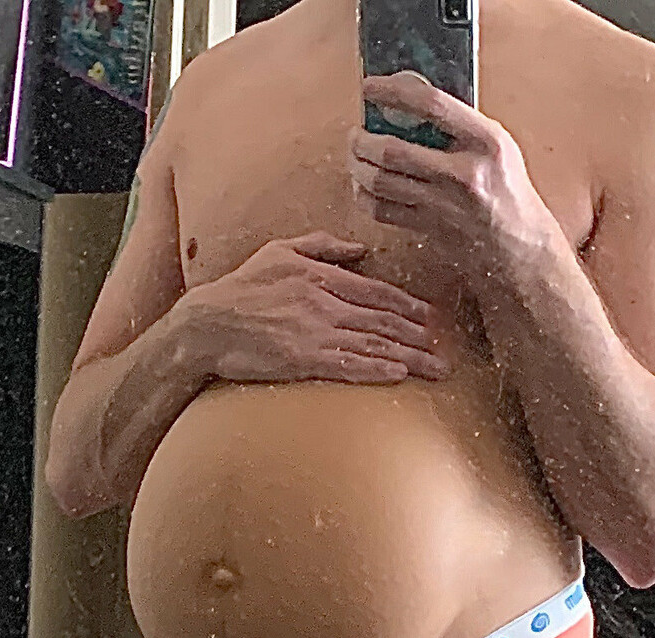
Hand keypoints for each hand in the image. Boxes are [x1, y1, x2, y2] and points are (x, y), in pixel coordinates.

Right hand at [179, 230, 448, 383]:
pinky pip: (349, 365)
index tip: (432, 319)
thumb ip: (322, 246)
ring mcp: (316, 332)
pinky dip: (377, 369)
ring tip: (436, 369)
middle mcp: (324, 302)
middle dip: (419, 337)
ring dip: (410, 358)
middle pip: (384, 321)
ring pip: (374, 344)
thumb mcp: (280, 251)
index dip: (409, 306)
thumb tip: (362, 249)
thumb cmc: (241, 288)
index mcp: (321, 276)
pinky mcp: (304, 359)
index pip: (376, 291)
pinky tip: (400, 374)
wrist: (207, 324)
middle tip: (448, 351)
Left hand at [349, 73, 561, 281]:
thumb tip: (413, 101)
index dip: (393, 92)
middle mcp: (463, 173)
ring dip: (358, 167)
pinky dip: (365, 197)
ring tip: (355, 157)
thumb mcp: (498, 146)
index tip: (370, 88)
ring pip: (381, 182)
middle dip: (363, 140)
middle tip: (355, 134)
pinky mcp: (430, 229)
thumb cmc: (509, 192)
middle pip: (393, 151)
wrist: (521, 247)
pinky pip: (383, 211)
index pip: (430, 105)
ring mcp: (444, 205)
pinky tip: (363, 187)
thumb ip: (461, 124)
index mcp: (485, 141)